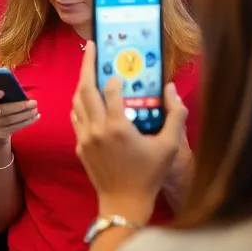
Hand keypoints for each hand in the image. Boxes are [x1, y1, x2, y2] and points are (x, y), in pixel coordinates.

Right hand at [0, 89, 37, 142]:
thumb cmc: (1, 105)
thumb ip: (5, 90)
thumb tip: (16, 84)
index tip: (3, 92)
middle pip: (0, 110)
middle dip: (19, 106)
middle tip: (34, 102)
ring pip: (9, 120)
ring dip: (25, 114)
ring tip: (35, 110)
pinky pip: (14, 127)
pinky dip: (27, 122)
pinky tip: (35, 117)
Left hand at [70, 43, 187, 224]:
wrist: (123, 203)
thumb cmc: (149, 175)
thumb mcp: (170, 146)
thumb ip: (175, 115)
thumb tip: (171, 88)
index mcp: (117, 126)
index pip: (111, 89)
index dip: (116, 77)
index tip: (121, 70)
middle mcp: (96, 129)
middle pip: (85, 88)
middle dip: (87, 64)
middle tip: (90, 46)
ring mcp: (84, 138)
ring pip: (76, 102)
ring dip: (82, 83)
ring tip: (89, 69)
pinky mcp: (79, 146)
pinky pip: (76, 117)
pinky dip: (80, 104)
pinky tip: (87, 98)